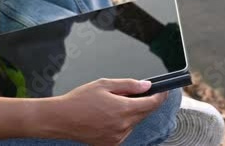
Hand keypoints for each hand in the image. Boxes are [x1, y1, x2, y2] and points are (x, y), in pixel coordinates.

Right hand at [51, 78, 165, 144]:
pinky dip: (121, 123)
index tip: (163, 91)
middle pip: (144, 113)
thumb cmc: (79, 100)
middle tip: (130, 93)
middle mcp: (123, 126)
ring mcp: (117, 137)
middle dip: (142, 102)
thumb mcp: (104, 84)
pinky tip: (107, 116)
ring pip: (133, 122)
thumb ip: (129, 85)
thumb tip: (146, 85)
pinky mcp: (111, 144)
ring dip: (130, 113)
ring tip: (111, 105)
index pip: (151, 104)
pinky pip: (124, 131)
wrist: (61, 119)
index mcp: (123, 110)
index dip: (160, 96)